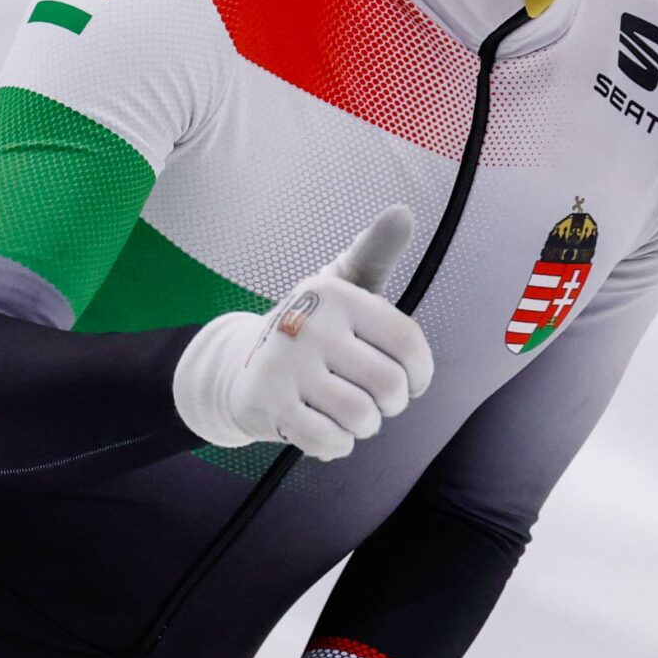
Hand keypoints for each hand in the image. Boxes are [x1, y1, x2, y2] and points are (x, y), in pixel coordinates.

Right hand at [172, 207, 434, 460]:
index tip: (411, 382)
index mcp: (337, 294)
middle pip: (389, 386)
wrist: (237, 365)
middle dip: (389, 405)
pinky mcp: (267, 402)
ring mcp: (285, 363)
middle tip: (373, 400)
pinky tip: (327, 432)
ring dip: (363, 427)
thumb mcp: (343, 288)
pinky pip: (327, 440)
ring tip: (352, 416)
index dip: (420, 374)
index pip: (408, 343)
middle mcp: (309, 322)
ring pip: (360, 416)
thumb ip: (375, 253)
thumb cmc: (312, 329)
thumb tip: (402, 212)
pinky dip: (336, 445)